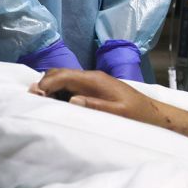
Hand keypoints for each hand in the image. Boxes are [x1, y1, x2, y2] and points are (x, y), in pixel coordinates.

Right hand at [27, 68, 161, 126]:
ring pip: (63, 78)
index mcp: (94, 80)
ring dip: (50, 86)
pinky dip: (58, 90)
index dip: (46, 84)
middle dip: (44, 83)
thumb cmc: (137, 114)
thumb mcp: (118, 113)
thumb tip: (72, 100)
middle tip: (34, 99)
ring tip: (42, 101)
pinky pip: (70, 85)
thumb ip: (95, 107)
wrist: (154, 114)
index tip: (35, 96)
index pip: (63, 75)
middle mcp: (91, 77)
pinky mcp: (93, 87)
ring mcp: (92, 81)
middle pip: (60, 73)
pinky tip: (56, 102)